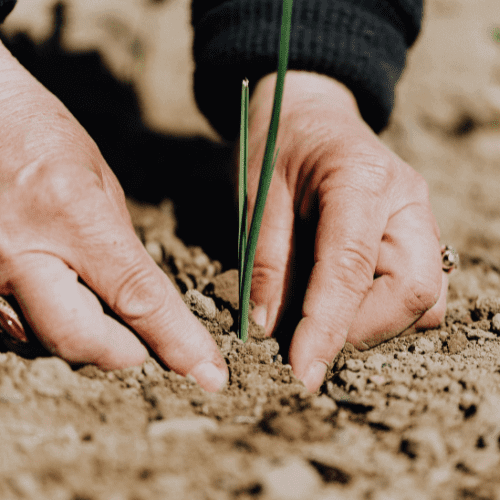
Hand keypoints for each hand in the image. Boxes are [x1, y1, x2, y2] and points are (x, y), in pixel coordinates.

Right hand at [0, 42, 226, 391]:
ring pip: (43, 339)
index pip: (139, 297)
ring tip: (92, 300)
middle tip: (143, 343)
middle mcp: (20, 250)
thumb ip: (119, 248)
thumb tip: (138, 303)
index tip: (209, 374)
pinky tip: (54, 292)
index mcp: (73, 214)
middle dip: (125, 352)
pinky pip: (11, 326)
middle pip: (82, 339)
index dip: (179, 342)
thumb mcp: (99, 182)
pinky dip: (43, 321)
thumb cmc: (41, 135)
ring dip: (83, 334)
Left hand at [245, 70, 446, 391]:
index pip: (351, 268)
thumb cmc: (277, 147)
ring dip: (373, 325)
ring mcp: (419, 218)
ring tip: (321, 319)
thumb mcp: (258, 198)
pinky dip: (382, 312)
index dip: (326, 328)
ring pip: (424, 299)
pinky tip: (342, 302)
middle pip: (412, 292)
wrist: (308, 115)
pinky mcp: (416, 235)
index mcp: (360, 179)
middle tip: (306, 339)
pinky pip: (418, 291)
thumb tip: (269, 330)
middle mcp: (406, 200)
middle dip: (358, 331)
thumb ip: (266, 263)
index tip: (302, 373)